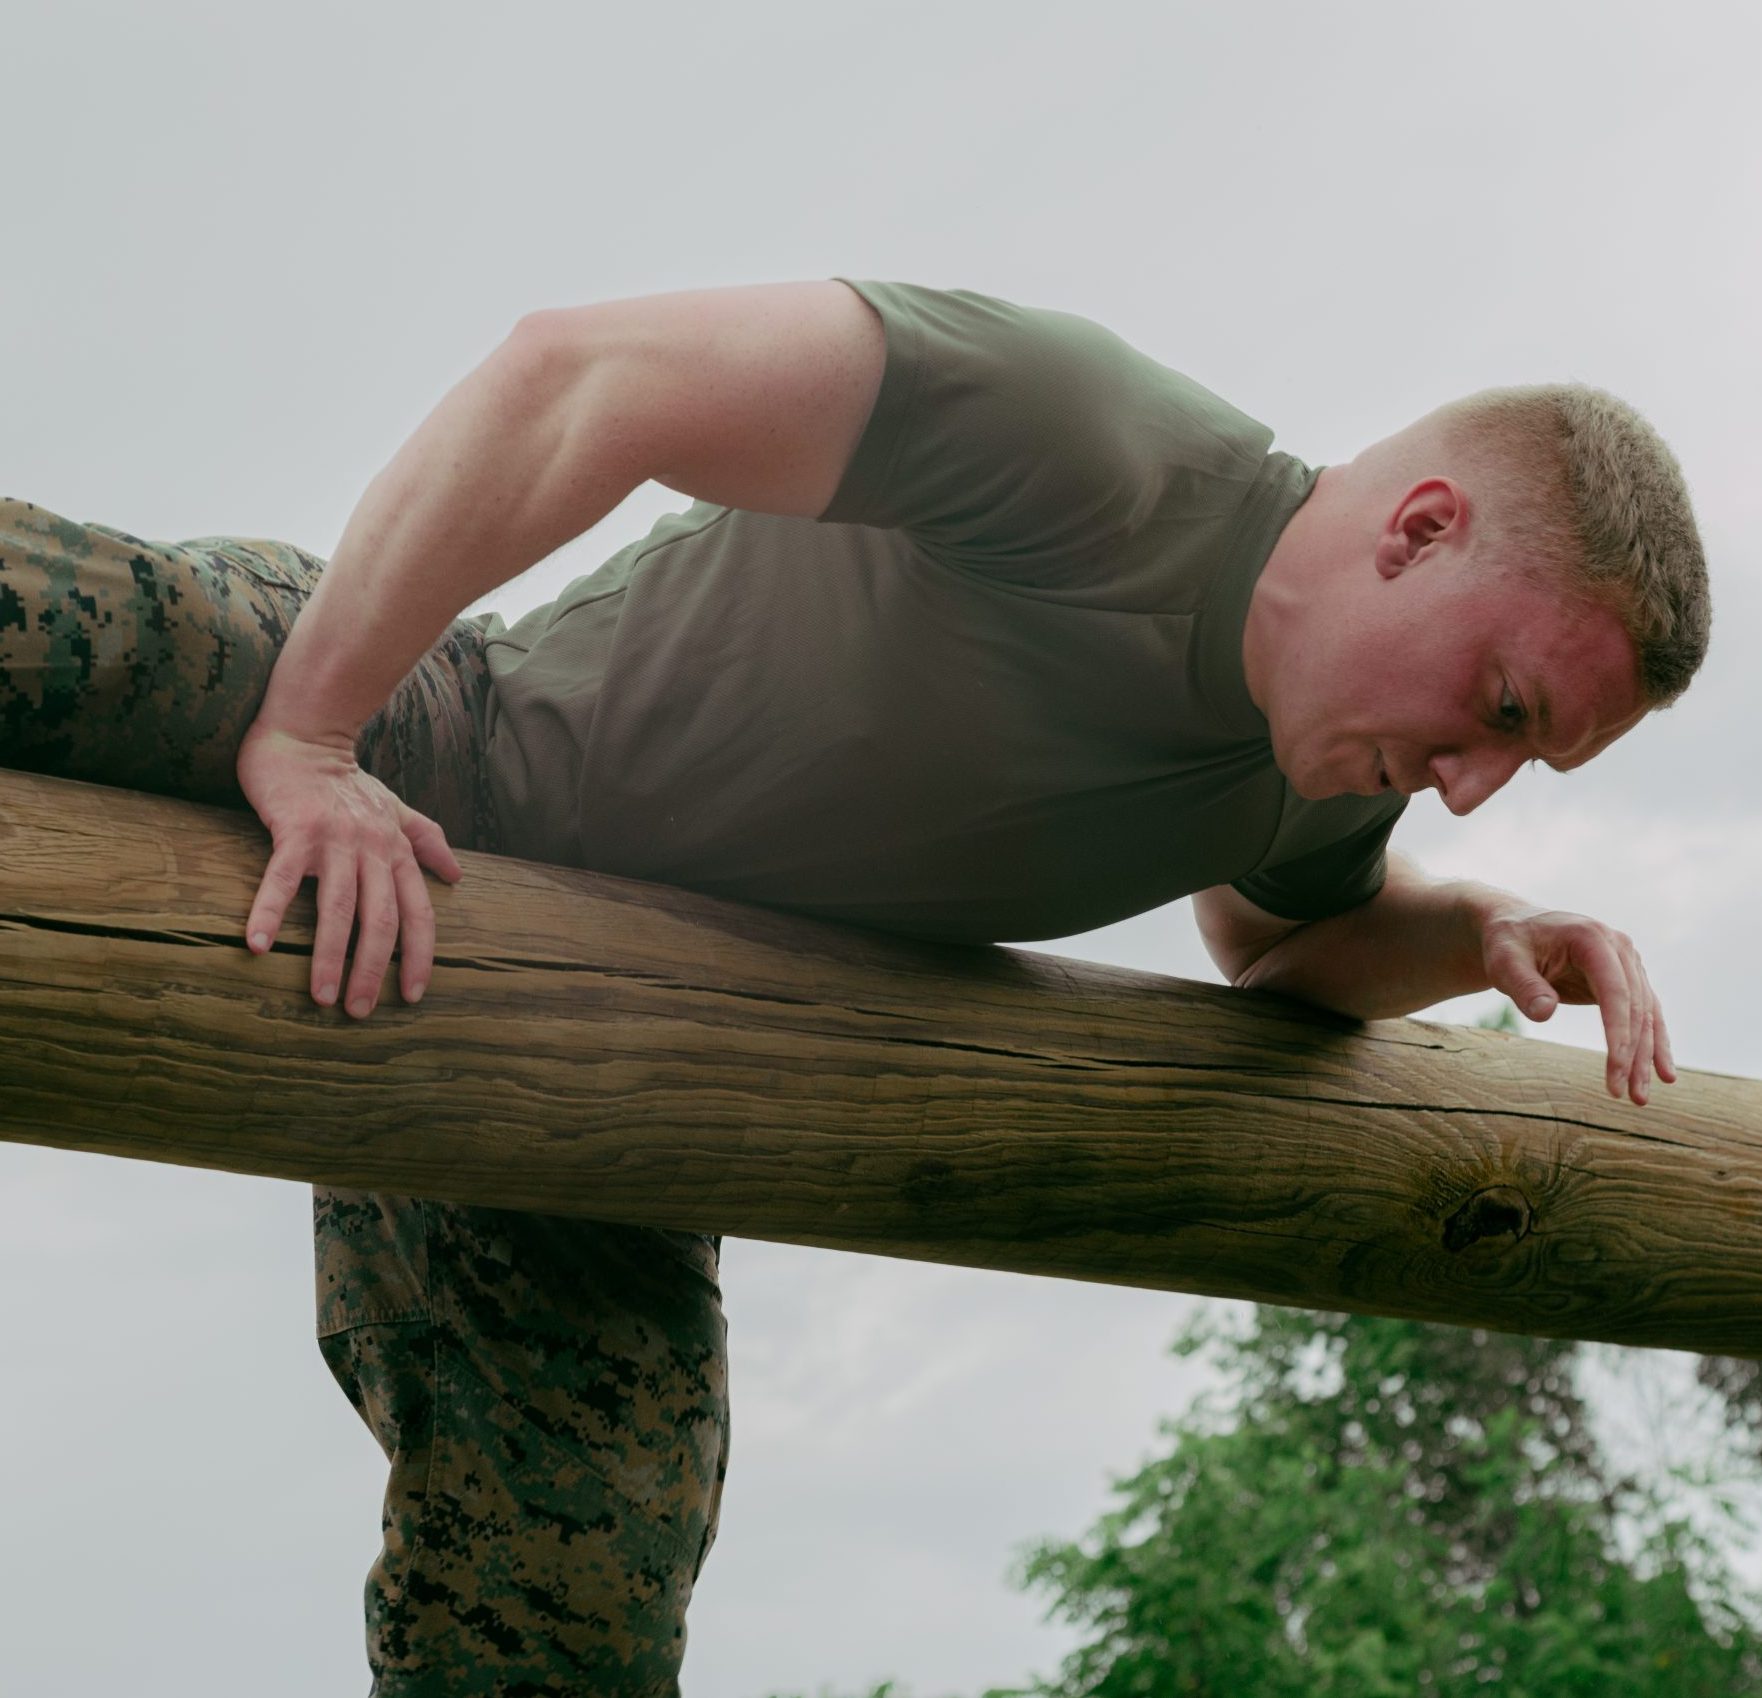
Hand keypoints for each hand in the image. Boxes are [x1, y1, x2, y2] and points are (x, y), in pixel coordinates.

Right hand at [235, 718, 462, 1016]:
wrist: (305, 736)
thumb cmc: (347, 782)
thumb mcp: (396, 809)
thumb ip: (427, 840)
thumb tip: (458, 874)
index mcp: (396, 851)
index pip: (418, 913)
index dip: (420, 955)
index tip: (413, 995)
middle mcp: (373, 849)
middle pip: (381, 920)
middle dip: (374, 970)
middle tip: (361, 1012)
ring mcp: (335, 840)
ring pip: (338, 908)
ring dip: (329, 956)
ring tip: (322, 998)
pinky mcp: (295, 830)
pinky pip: (281, 878)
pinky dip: (268, 911)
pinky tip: (256, 946)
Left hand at [1478, 905, 1674, 1104]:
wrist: (1514, 928)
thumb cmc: (1507, 944)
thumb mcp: (1504, 962)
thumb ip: (1523, 986)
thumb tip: (1545, 1013)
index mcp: (1592, 937)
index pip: (1616, 991)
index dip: (1618, 1032)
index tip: (1617, 1069)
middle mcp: (1619, 948)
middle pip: (1637, 1007)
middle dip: (1633, 1054)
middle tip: (1627, 1096)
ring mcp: (1627, 963)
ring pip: (1646, 1015)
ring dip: (1646, 1057)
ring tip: (1640, 1097)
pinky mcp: (1626, 979)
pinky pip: (1645, 1014)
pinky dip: (1651, 1044)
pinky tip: (1661, 1074)